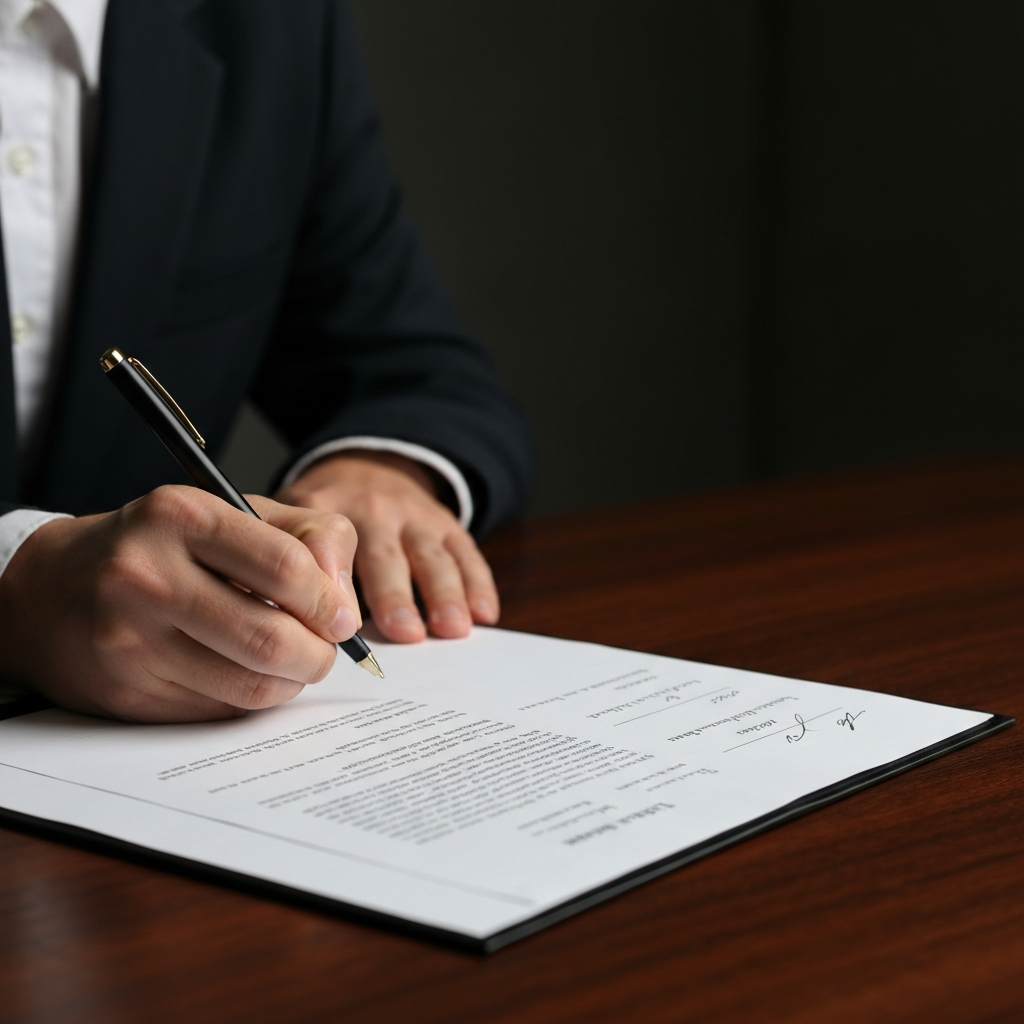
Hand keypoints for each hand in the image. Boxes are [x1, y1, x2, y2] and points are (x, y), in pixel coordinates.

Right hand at [0, 487, 360, 721]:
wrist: (54, 588)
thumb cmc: (164, 547)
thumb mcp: (237, 514)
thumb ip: (310, 537)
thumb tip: (345, 606)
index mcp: (182, 516)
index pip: (286, 568)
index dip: (329, 602)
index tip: (341, 618)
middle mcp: (146, 574)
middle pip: (271, 640)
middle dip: (316, 655)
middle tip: (321, 651)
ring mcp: (129, 638)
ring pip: (250, 685)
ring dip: (289, 682)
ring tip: (288, 662)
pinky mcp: (125, 690)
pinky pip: (218, 710)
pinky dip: (247, 698)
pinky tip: (238, 672)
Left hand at [276, 451, 498, 642]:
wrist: (366, 470)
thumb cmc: (320, 516)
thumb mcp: (287, 519)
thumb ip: (285, 564)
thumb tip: (286, 632)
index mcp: (326, 509)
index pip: (330, 544)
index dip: (338, 584)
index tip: (342, 625)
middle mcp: (373, 509)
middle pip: (386, 555)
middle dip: (396, 594)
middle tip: (405, 633)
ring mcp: (415, 515)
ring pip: (432, 555)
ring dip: (444, 593)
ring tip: (450, 628)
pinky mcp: (447, 524)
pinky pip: (466, 552)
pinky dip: (478, 583)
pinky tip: (485, 614)